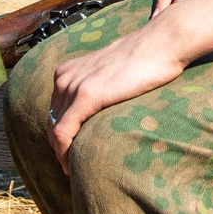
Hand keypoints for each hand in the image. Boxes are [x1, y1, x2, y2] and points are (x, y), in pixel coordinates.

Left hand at [47, 22, 190, 159]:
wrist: (160, 44)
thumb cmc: (143, 59)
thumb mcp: (109, 73)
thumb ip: (97, 87)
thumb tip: (100, 106)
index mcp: (67, 71)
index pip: (55, 112)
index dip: (60, 136)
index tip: (71, 154)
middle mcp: (64, 77)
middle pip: (52, 123)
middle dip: (59, 148)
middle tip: (72, 167)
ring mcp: (73, 86)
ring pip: (55, 131)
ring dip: (61, 154)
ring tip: (73, 170)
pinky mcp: (86, 96)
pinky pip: (64, 133)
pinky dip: (64, 153)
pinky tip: (71, 166)